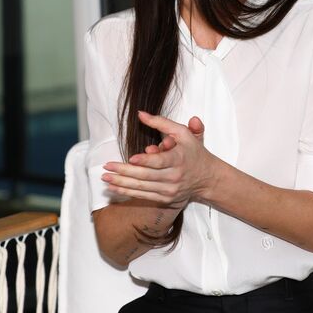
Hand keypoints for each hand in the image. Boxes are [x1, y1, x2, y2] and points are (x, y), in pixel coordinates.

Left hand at [101, 112, 215, 207]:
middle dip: (124, 172)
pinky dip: (127, 192)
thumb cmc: (192, 151)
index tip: (131, 158)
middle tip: (107, 167)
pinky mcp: (165, 198)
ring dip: (121, 183)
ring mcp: (169, 190)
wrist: (206, 177)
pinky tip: (114, 187)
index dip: (145, 161)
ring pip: (142, 188)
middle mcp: (174, 176)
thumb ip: (161, 122)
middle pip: (146, 176)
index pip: (160, 161)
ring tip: (105, 178)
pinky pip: (143, 196)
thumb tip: (141, 114)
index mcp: (179, 159)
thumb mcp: (182, 132)